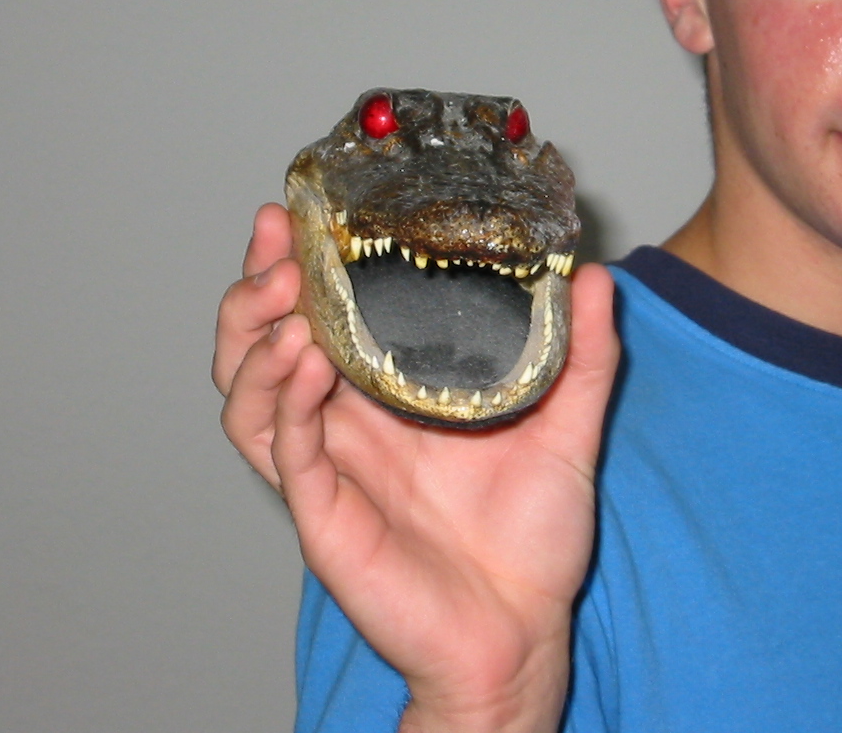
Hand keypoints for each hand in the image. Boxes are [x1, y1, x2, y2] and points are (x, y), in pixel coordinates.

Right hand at [214, 203, 619, 732]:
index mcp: (388, 392)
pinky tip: (307, 364)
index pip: (322, 313)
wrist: (527, 630)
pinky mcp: (325, 517)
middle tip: (278, 243)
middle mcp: (346, 424)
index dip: (302, 263)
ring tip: (287, 298)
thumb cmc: (534, 536)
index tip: (301, 212)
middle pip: (263, 344)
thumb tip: (594, 274)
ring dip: (254, 340)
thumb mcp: (568, 427)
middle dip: (257, 288)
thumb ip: (583, 353)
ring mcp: (329, 470)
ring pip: (247, 395)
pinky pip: (284, 453)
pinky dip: (284, 404)